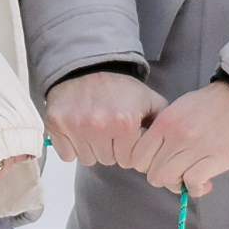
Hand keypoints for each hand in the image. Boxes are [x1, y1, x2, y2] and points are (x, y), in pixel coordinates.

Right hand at [45, 69, 165, 168]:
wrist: (85, 67)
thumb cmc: (118, 87)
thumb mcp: (147, 99)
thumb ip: (162, 122)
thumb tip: (172, 146)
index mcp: (126, 123)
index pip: (130, 160)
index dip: (129, 150)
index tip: (126, 137)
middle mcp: (100, 127)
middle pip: (109, 161)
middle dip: (111, 150)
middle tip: (109, 130)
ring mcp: (75, 127)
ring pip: (88, 160)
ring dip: (92, 149)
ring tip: (94, 128)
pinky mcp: (56, 126)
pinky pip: (66, 155)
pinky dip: (71, 146)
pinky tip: (78, 130)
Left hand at [137, 80, 228, 196]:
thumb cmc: (210, 105)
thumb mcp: (179, 109)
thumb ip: (163, 131)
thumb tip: (153, 156)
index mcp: (165, 122)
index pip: (138, 156)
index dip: (145, 165)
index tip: (157, 164)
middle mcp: (177, 136)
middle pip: (153, 173)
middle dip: (162, 177)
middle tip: (176, 172)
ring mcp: (196, 148)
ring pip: (169, 180)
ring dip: (178, 184)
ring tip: (189, 178)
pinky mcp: (215, 159)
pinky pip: (192, 183)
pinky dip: (195, 188)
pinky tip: (204, 182)